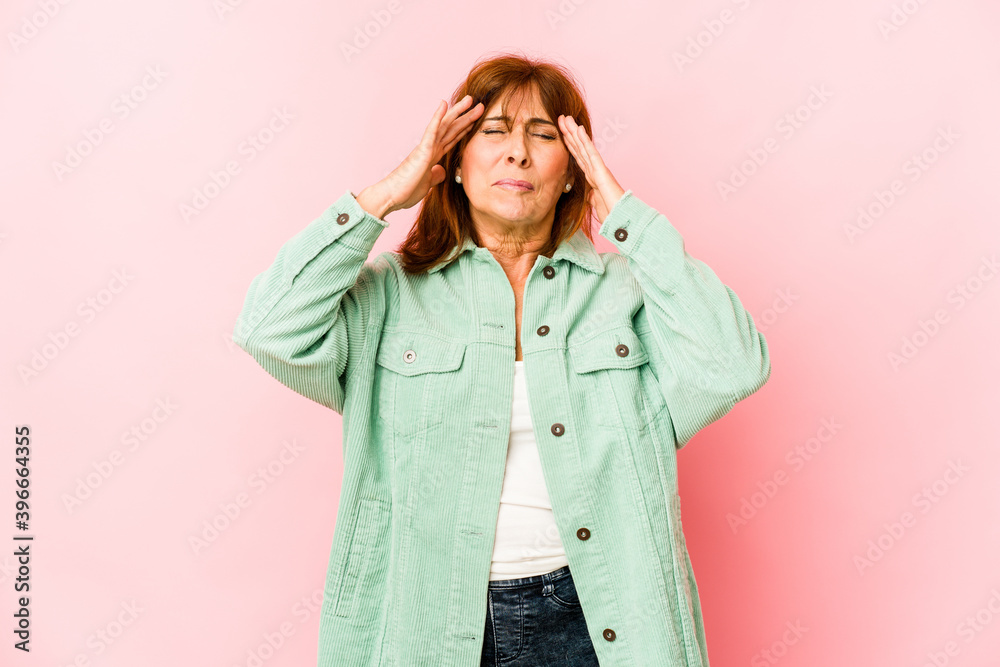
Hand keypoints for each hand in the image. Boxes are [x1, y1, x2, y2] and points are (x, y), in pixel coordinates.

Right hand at [377, 95, 483, 214]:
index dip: (464, 129)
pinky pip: (432, 131)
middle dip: (466, 117)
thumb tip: (442, 171)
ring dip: (458, 112)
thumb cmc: (405, 191)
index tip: (474, 120)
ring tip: (469, 99)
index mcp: (433, 156)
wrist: (391, 196)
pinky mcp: (422, 150)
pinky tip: (444, 104)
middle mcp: (431, 148)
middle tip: (480, 105)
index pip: (452, 139)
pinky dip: (438, 117)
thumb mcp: (427, 184)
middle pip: (452, 129)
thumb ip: (435, 176)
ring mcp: (426, 147)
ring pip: (445, 125)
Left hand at [557, 115, 625, 223]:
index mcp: (592, 176)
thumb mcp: (596, 204)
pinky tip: (578, 128)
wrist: (622, 219)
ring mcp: (598, 169)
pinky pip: (591, 153)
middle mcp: (594, 169)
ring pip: (583, 146)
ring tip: (566, 118)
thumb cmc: (613, 213)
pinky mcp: (601, 171)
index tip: (561, 132)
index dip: (570, 143)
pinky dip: (584, 140)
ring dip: (574, 131)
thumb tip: (589, 195)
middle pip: (579, 148)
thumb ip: (592, 197)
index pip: (578, 156)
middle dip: (569, 133)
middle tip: (561, 118)